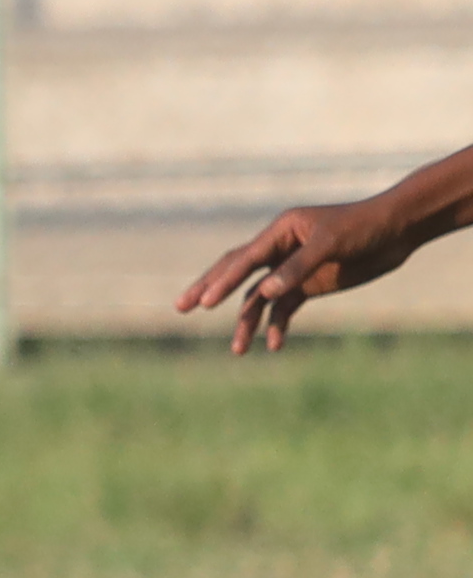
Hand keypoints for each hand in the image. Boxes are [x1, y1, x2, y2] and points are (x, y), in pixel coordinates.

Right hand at [179, 199, 389, 354]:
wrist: (396, 231)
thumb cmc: (363, 227)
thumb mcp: (330, 245)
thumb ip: (297, 268)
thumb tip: (265, 292)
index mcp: (279, 231)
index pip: (244, 259)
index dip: (222, 281)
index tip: (205, 302)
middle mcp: (278, 249)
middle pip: (235, 273)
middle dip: (209, 291)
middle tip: (181, 307)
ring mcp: (291, 269)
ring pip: (258, 298)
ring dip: (246, 322)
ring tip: (237, 350)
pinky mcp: (308, 285)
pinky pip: (284, 309)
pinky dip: (277, 326)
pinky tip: (274, 345)